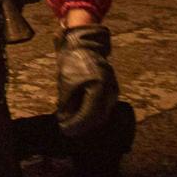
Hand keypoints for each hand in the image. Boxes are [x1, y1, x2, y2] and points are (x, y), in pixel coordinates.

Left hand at [54, 23, 117, 138]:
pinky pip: (104, 107)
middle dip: (83, 126)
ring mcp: (112, 90)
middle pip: (98, 117)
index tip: (65, 130)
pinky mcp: (111, 89)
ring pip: (102, 113)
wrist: (84, 45)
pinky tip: (82, 117)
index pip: (89, 114)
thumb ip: (66, 103)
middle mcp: (109, 90)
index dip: (77, 125)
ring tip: (74, 126)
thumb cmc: (73, 61)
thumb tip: (64, 120)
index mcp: (98, 88)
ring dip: (89, 121)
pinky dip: (93, 114)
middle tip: (68, 131)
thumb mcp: (66, 82)